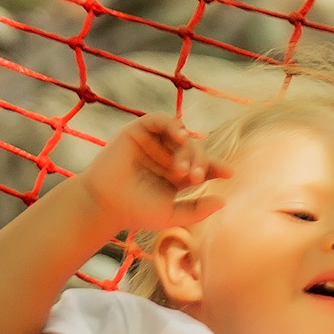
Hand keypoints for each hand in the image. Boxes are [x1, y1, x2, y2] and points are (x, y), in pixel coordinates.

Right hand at [80, 116, 224, 232]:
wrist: (104, 205)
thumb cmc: (136, 211)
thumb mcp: (171, 214)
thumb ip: (198, 210)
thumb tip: (224, 201)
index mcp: (178, 174)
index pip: (204, 166)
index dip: (217, 167)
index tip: (228, 173)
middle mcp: (168, 156)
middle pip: (195, 150)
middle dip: (198, 163)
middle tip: (193, 178)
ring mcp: (153, 143)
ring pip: (181, 136)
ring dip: (187, 149)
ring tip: (182, 169)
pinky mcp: (138, 131)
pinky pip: (160, 119)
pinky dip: (173, 125)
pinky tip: (181, 137)